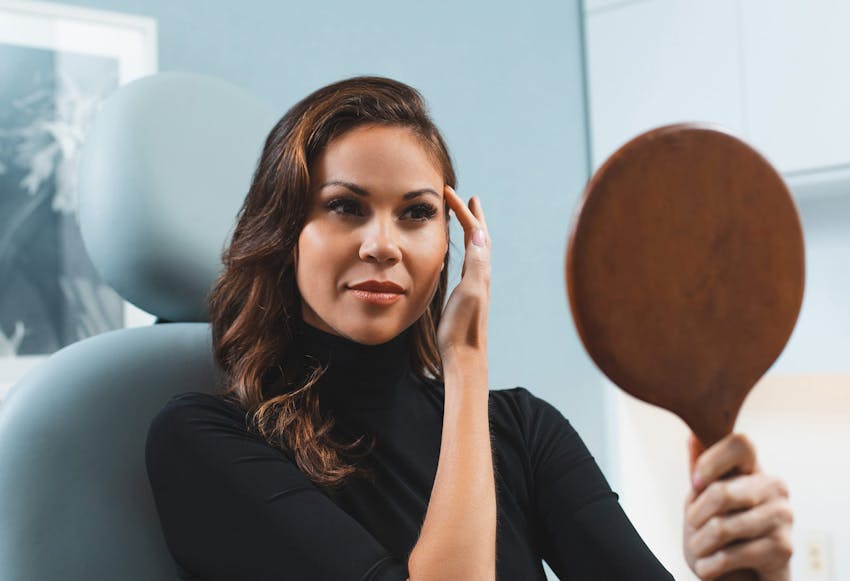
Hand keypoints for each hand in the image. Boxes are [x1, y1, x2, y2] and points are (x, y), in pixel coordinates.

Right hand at [436, 186, 490, 358]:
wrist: (465, 355)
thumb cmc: (464, 326)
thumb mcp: (470, 291)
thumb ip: (475, 263)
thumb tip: (478, 232)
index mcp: (481, 270)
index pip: (473, 232)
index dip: (462, 211)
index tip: (448, 193)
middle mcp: (481, 275)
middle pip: (480, 238)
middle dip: (473, 217)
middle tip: (469, 199)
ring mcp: (475, 286)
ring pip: (476, 250)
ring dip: (471, 232)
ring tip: (466, 220)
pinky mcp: (467, 296)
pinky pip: (469, 264)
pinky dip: (465, 251)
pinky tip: (460, 256)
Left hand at [683, 432, 792, 579]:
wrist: (746, 577)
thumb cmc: (723, 534)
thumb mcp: (704, 501)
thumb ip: (701, 471)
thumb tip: (693, 436)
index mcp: (754, 469)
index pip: (740, 444)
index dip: (710, 461)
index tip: (696, 483)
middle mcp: (775, 487)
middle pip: (720, 492)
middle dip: (695, 516)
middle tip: (693, 527)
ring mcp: (783, 516)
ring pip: (721, 527)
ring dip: (699, 544)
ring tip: (701, 550)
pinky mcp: (784, 548)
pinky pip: (729, 555)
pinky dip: (708, 566)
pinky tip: (710, 566)